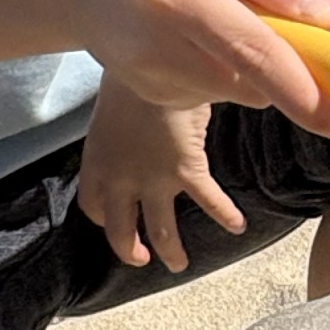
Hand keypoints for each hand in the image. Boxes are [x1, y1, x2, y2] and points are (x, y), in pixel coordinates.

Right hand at [64, 0, 329, 137]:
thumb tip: (327, 18)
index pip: (249, 49)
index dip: (300, 88)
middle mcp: (157, 47)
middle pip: (253, 80)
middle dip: (285, 62)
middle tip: (264, 9)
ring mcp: (151, 80)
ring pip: (240, 90)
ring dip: (250, 61)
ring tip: (215, 11)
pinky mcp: (154, 98)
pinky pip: (218, 92)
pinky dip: (226, 68)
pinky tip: (195, 33)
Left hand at [77, 83, 244, 270]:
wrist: (148, 65)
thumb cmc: (129, 76)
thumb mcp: (113, 109)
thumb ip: (123, 130)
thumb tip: (138, 127)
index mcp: (97, 163)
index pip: (93, 206)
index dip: (104, 218)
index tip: (114, 219)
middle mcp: (119, 179)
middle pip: (119, 230)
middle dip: (130, 250)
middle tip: (141, 258)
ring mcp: (151, 180)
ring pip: (160, 230)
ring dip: (170, 250)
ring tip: (178, 264)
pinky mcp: (183, 171)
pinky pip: (207, 200)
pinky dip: (224, 214)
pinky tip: (236, 225)